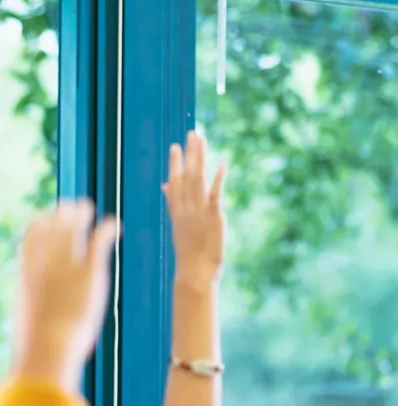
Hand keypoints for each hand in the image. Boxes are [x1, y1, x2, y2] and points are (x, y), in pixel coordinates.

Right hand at [13, 201, 118, 389]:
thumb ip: (34, 317)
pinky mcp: (89, 272)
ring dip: (79, 214)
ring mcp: (66, 266)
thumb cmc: (39, 348)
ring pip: (71, 229)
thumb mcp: (30, 326)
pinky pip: (98, 241)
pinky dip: (105, 229)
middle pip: (50, 228)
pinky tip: (114, 224)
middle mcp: (44, 265)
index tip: (45, 219)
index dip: (38, 227)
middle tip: (70, 206)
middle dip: (59, 214)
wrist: (49, 347)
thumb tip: (33, 336)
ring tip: (88, 206)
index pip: (29, 241)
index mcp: (27, 276)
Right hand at [164, 131, 226, 284]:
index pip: (175, 181)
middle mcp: (186, 207)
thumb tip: (166, 185)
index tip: (175, 146)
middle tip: (192, 134)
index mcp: (178, 210)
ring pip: (197, 179)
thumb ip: (173, 202)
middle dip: (189, 154)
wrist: (194, 271)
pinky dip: (218, 179)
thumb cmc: (189, 252)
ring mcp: (198, 210)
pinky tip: (223, 164)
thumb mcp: (179, 225)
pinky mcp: (213, 216)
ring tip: (201, 140)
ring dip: (199, 158)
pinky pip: (215, 194)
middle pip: (186, 175)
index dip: (175, 163)